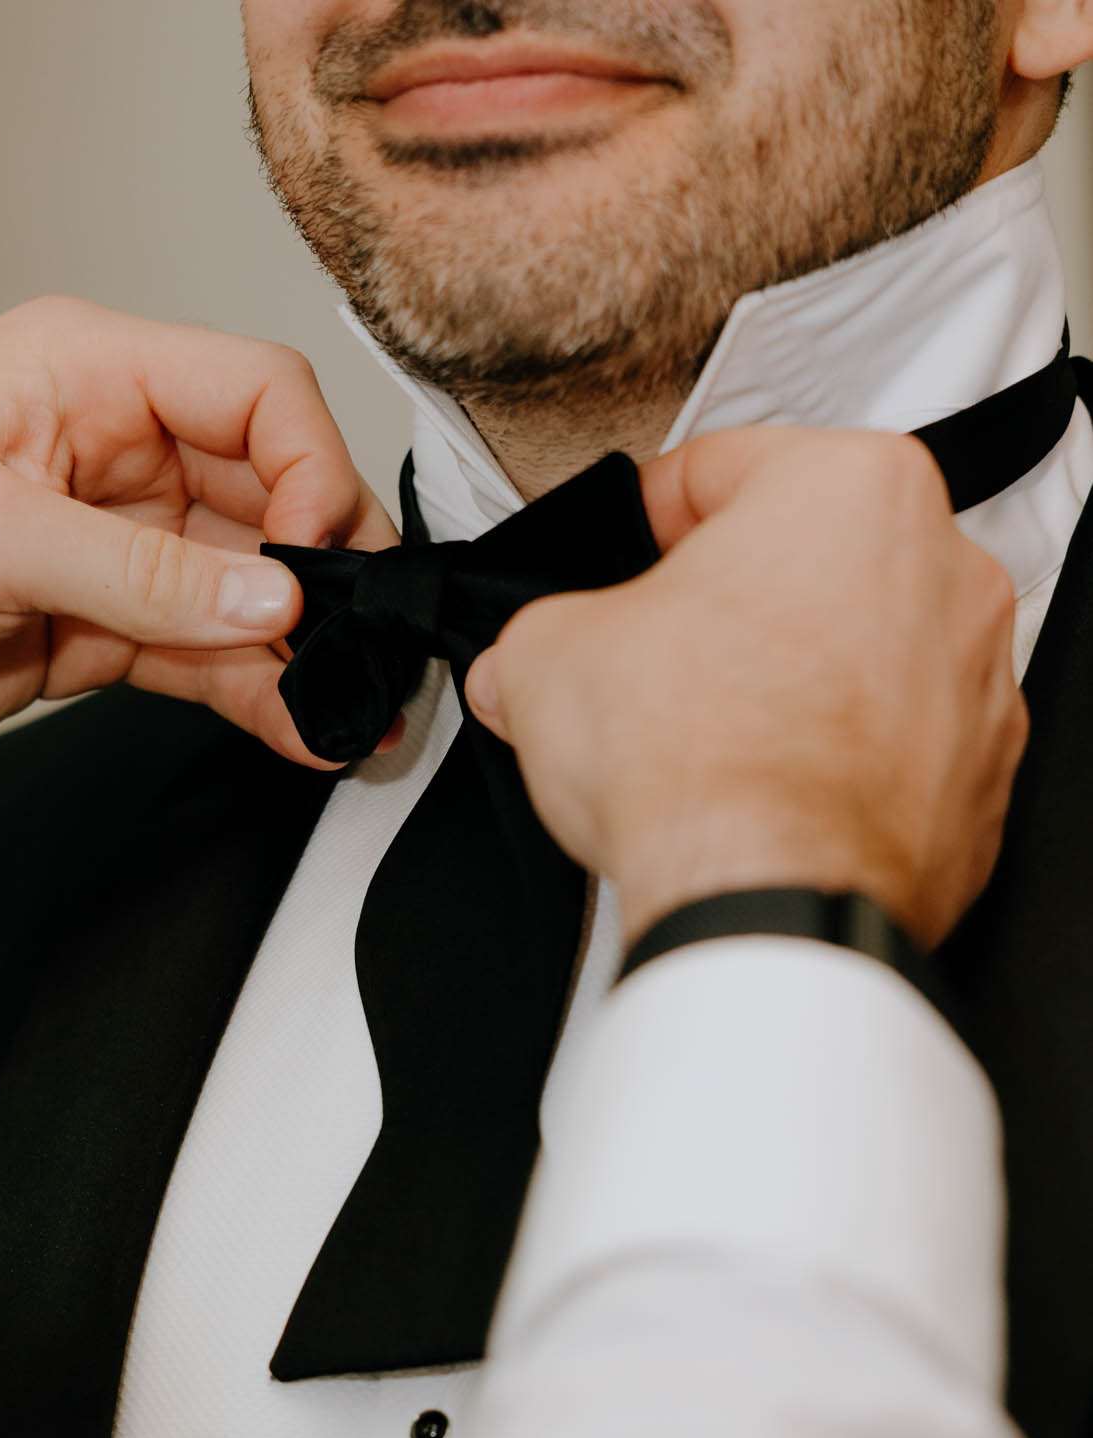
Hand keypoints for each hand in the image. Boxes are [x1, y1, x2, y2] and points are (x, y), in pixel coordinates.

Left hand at [0, 297, 398, 815]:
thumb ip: (148, 574)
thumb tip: (273, 597)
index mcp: (86, 374)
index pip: (254, 392)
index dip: (309, 468)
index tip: (314, 558)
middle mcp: (115, 449)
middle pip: (272, 492)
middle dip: (322, 570)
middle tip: (358, 641)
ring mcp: (119, 544)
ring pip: (251, 588)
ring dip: (303, 650)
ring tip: (348, 708)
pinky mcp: (111, 627)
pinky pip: (212, 654)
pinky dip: (259, 692)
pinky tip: (298, 727)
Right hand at [466, 429, 1026, 949]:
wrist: (769, 902)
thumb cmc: (699, 763)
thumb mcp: (548, 658)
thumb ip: (539, 639)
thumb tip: (525, 666)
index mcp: (852, 488)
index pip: (721, 468)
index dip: (648, 518)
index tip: (629, 554)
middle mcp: (942, 569)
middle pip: (805, 564)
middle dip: (728, 608)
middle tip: (660, 660)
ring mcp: (975, 682)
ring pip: (858, 656)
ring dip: (790, 685)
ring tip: (713, 742)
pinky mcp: (978, 783)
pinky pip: (892, 751)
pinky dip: (837, 768)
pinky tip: (769, 799)